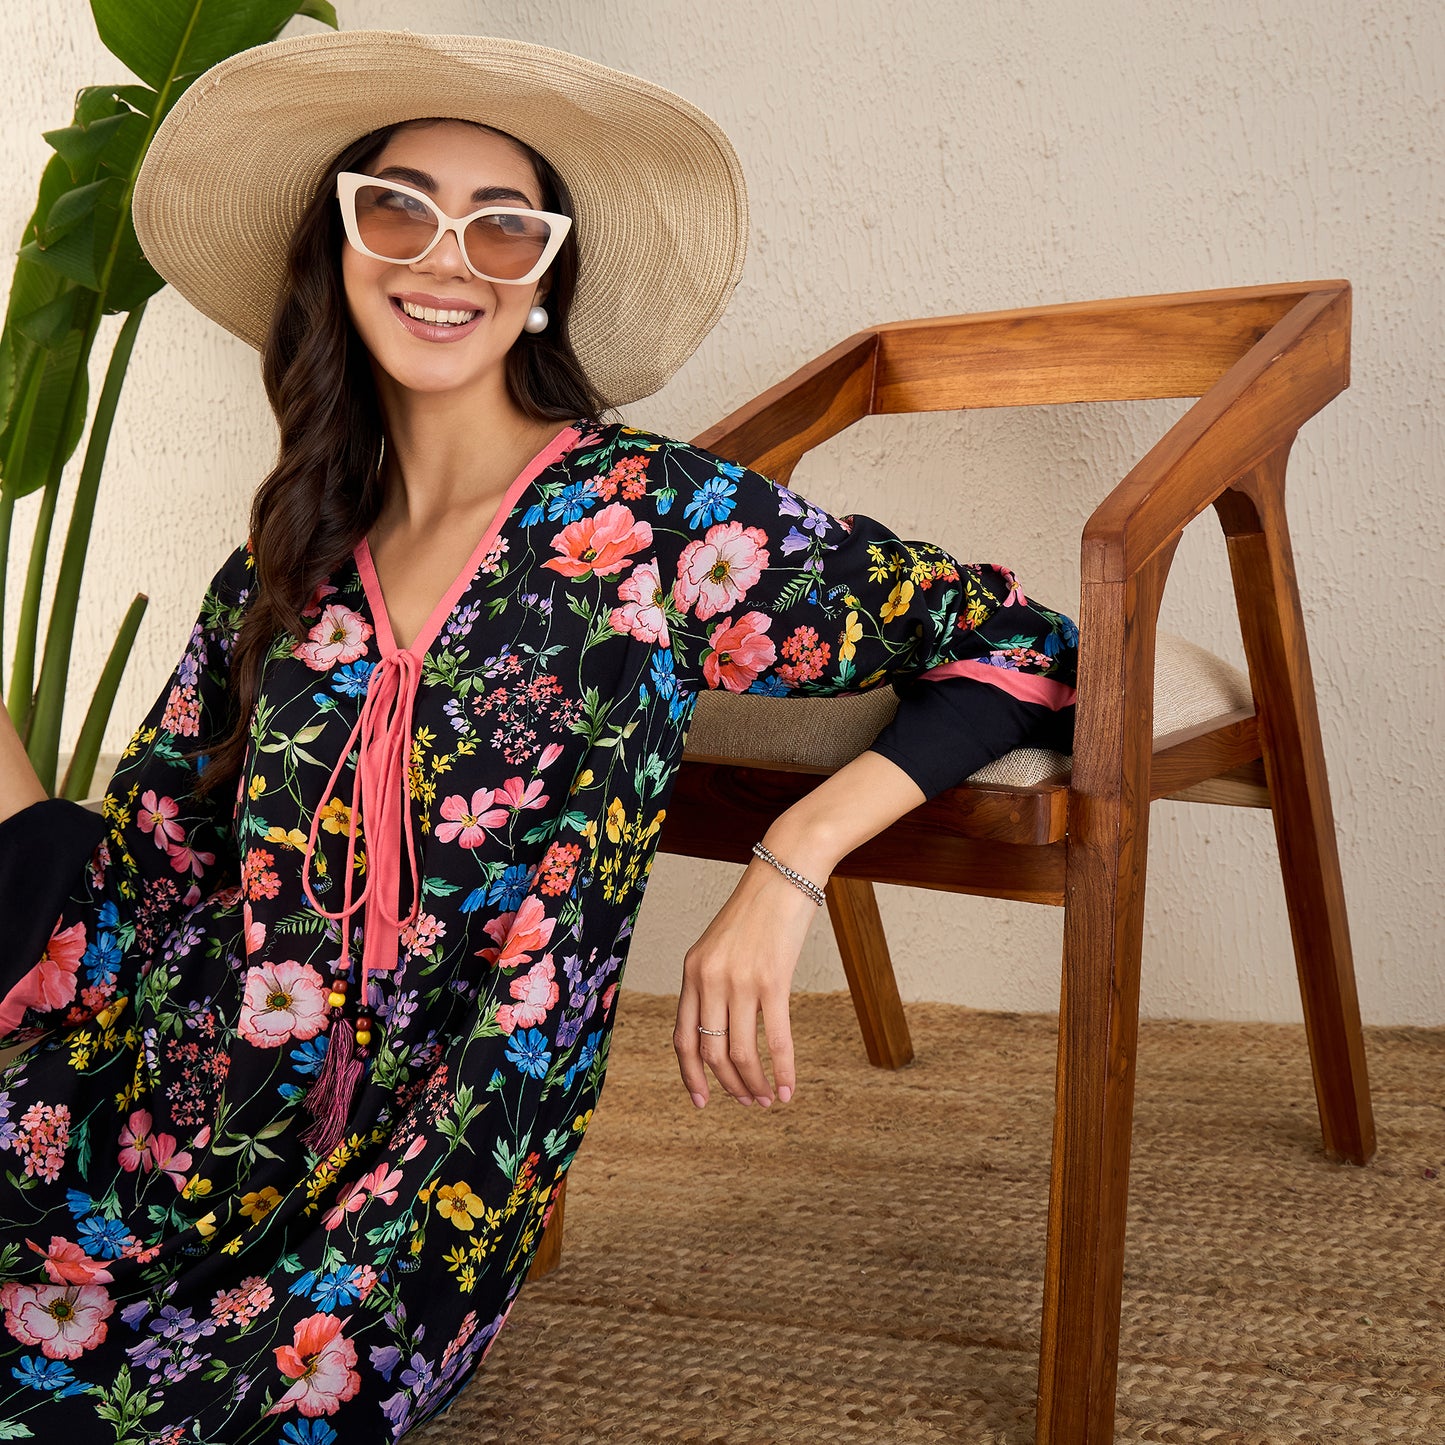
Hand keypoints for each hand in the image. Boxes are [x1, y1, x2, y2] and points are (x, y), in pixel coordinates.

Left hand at [672, 852, 822, 1108]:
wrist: (785, 871)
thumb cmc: (758, 908)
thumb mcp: (720, 944)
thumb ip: (714, 980)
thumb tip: (720, 1027)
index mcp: (691, 971)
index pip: (682, 1038)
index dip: (690, 1075)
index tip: (702, 1101)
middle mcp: (709, 979)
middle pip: (711, 1052)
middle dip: (729, 1085)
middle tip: (747, 1102)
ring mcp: (740, 981)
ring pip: (741, 1052)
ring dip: (755, 1084)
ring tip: (767, 1100)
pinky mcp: (773, 980)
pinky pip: (776, 1039)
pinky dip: (783, 1070)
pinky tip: (789, 1089)